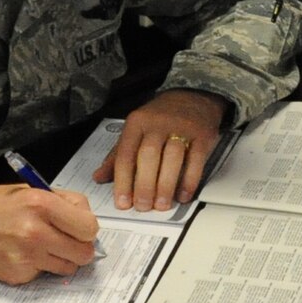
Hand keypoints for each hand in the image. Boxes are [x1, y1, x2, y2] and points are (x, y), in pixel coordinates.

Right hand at [0, 184, 98, 282]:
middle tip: (67, 241)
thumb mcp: (26, 191)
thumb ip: (60, 202)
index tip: (79, 228)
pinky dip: (39, 266)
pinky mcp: (19, 275)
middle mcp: (35, 232)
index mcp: (41, 205)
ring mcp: (27, 257)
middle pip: (84, 252)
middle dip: (79, 247)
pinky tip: (23, 254)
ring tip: (42, 246)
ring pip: (68, 267)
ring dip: (61, 259)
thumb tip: (85, 217)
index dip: (86, 228)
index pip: (89, 226)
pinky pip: (44, 274)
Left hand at [94, 88, 228, 210]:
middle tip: (143, 206)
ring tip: (161, 205)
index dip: (123, 181)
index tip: (123, 202)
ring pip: (172, 158)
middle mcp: (158, 124)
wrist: (193, 96)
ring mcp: (182, 128)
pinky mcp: (202, 135)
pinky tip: (183, 195)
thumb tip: (100, 177)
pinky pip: (196, 160)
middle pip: (149, 156)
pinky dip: (189, 180)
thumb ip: (118, 154)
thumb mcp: (135, 130)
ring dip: (166, 185)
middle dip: (144, 185)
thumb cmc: (160, 117)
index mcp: (137, 123)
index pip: (126, 154)